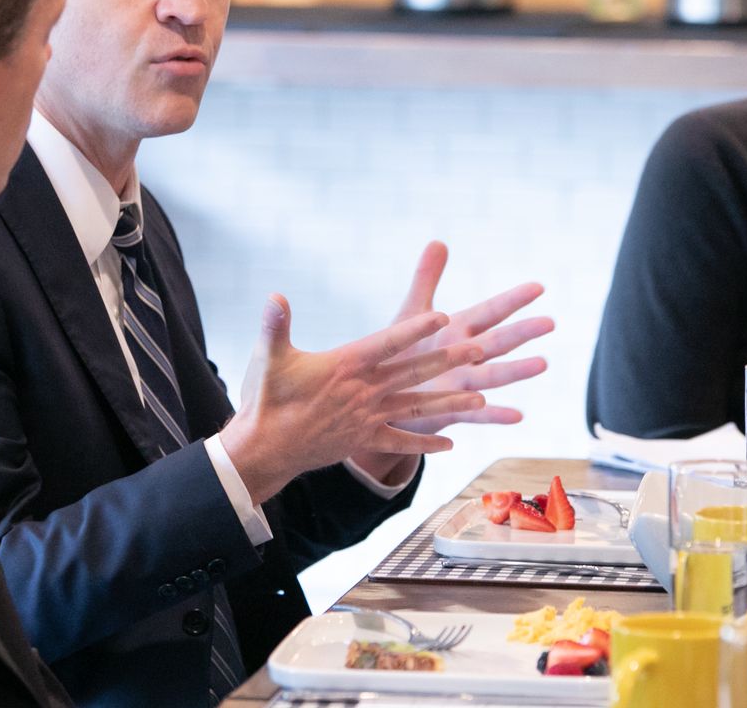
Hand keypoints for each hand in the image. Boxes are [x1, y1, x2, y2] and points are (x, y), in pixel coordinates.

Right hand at [222, 295, 474, 505]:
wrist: (265, 449)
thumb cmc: (265, 399)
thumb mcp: (268, 357)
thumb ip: (275, 325)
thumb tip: (275, 296)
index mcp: (345, 366)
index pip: (387, 342)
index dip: (414, 329)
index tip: (441, 316)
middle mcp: (363, 391)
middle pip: (413, 372)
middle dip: (448, 360)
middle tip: (480, 349)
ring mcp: (367, 417)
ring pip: (416, 407)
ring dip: (449, 404)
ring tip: (481, 400)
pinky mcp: (363, 438)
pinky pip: (400, 441)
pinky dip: (425, 444)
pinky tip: (450, 444)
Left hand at [386, 242, 552, 431]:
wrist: (387, 395)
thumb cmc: (403, 351)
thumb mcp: (412, 313)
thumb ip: (426, 279)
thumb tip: (439, 240)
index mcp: (457, 331)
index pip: (488, 312)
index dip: (510, 300)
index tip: (537, 287)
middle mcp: (465, 356)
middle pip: (497, 342)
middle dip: (521, 332)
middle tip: (549, 322)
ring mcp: (461, 384)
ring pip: (492, 375)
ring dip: (517, 371)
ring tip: (542, 364)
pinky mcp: (451, 409)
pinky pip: (477, 414)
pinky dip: (495, 415)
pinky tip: (517, 415)